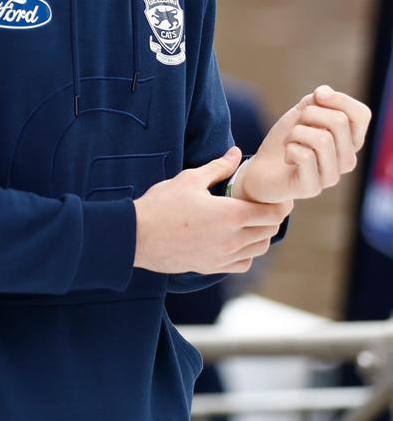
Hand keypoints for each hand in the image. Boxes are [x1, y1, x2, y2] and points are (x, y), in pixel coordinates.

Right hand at [132, 146, 292, 275]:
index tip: (281, 196)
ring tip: (253, 220)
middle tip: (267, 204)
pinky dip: (248, 253)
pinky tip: (238, 240)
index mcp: (231, 215)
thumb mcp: (191, 179)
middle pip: (269, 231)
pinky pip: (243, 264)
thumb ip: (219, 167)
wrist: (138, 236)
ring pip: (259, 249)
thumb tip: (236, 153)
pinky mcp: (212, 267)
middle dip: (273, 217)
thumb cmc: (163, 205)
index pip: (272, 214)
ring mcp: (223, 256)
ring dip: (262, 234)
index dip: (281, 204)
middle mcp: (233, 239)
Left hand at [233, 85, 370, 204]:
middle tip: (297, 125)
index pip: (362, 115)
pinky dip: (289, 148)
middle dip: (309, 114)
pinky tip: (287, 157)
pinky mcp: (312, 188)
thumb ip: (318, 100)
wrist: (262, 169)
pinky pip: (305, 156)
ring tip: (289, 141)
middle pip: (339, 122)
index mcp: (350, 141)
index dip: (339, 99)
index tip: (317, 97)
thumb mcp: (302, 113)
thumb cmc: (287, 140)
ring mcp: (331, 176)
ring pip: (322, 139)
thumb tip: (323, 94)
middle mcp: (347, 160)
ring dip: (296, 132)